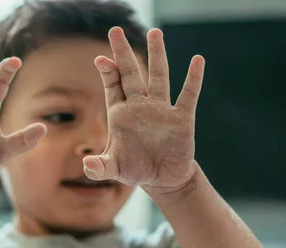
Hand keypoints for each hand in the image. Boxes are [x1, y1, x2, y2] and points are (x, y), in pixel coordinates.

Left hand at [83, 27, 203, 191]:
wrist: (162, 179)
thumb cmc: (135, 169)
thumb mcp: (115, 170)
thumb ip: (100, 167)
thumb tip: (88, 165)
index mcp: (121, 114)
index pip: (113, 86)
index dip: (108, 72)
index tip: (102, 60)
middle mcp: (140, 106)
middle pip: (132, 73)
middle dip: (123, 53)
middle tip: (115, 30)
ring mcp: (161, 110)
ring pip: (159, 77)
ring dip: (157, 55)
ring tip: (155, 32)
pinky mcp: (182, 119)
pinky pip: (188, 95)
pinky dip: (193, 79)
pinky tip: (197, 61)